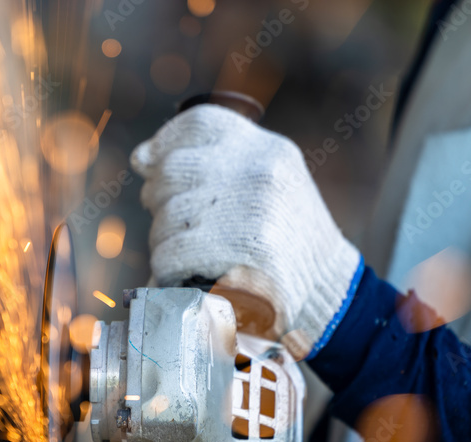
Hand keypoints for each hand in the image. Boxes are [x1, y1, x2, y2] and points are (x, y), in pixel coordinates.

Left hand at [131, 104, 361, 358]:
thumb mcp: (264, 183)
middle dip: (158, 198)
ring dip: (162, 240)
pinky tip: (178, 274)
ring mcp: (255, 211)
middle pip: (174, 170)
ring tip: (180, 254)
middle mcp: (261, 172)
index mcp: (266, 149)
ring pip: (167, 216)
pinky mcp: (245, 255)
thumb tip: (142, 158)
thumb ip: (213, 164)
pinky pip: (173, 253)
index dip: (165, 141)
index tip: (148, 163)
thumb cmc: (282, 236)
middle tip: (168, 222)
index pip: (200, 123)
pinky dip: (166, 268)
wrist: (328, 288)